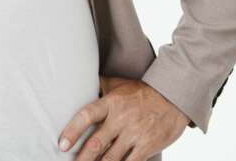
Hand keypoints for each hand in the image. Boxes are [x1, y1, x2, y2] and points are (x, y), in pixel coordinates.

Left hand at [57, 75, 189, 159]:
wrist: (173, 97)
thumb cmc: (142, 92)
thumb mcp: (119, 84)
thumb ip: (100, 86)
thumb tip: (79, 82)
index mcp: (111, 103)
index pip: (87, 116)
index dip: (72, 131)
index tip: (62, 145)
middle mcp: (121, 119)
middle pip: (96, 143)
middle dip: (82, 159)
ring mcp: (135, 134)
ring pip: (111, 158)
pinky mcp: (147, 146)